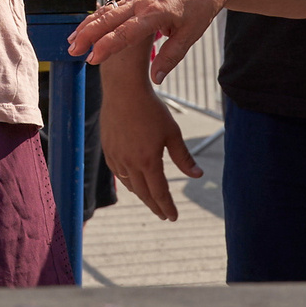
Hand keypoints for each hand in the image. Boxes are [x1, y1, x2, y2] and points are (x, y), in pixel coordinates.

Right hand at [67, 0, 223, 81]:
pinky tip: (86, 26)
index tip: (92, 58)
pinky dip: (96, 16)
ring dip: (87, 24)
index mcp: (156, 12)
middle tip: (73, 50)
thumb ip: (171, 57)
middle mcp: (142, 2)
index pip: (125, 32)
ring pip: (106, 10)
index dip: (107, 46)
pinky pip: (111, 5)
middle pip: (108, 18)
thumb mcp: (190, 35)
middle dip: (88, 34)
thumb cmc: (199, 7)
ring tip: (72, 40)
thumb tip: (156, 78)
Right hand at [99, 63, 200, 222]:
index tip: (173, 217)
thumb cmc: (151, 109)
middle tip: (164, 215)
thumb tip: (197, 175)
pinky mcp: (108, 149)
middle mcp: (130, 163)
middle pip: (144, 193)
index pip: (159, 193)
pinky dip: (127, 181)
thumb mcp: (172, 133)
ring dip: (141, 194)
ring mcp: (116, 157)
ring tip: (150, 199)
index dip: (167, 207)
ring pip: (129, 185)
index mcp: (148, 161)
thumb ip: (183, 157)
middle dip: (155, 206)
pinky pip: (118, 172)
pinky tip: (132, 180)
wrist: (123, 90)